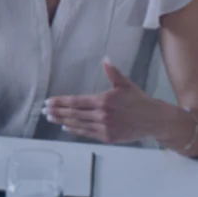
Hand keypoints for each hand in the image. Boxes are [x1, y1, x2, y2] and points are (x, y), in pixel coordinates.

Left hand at [43, 59, 160, 144]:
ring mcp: (104, 128)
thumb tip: (105, 59)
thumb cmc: (138, 100)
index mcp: (103, 101)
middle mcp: (102, 115)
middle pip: (73, 114)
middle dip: (57, 112)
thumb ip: (112, 72)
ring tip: (50, 118)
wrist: (154, 120)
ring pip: (78, 124)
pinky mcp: (107, 137)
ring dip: (62, 121)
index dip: (60, 102)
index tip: (48, 102)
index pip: (76, 102)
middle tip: (44, 110)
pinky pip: (87, 133)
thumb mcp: (125, 84)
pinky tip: (66, 127)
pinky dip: (75, 130)